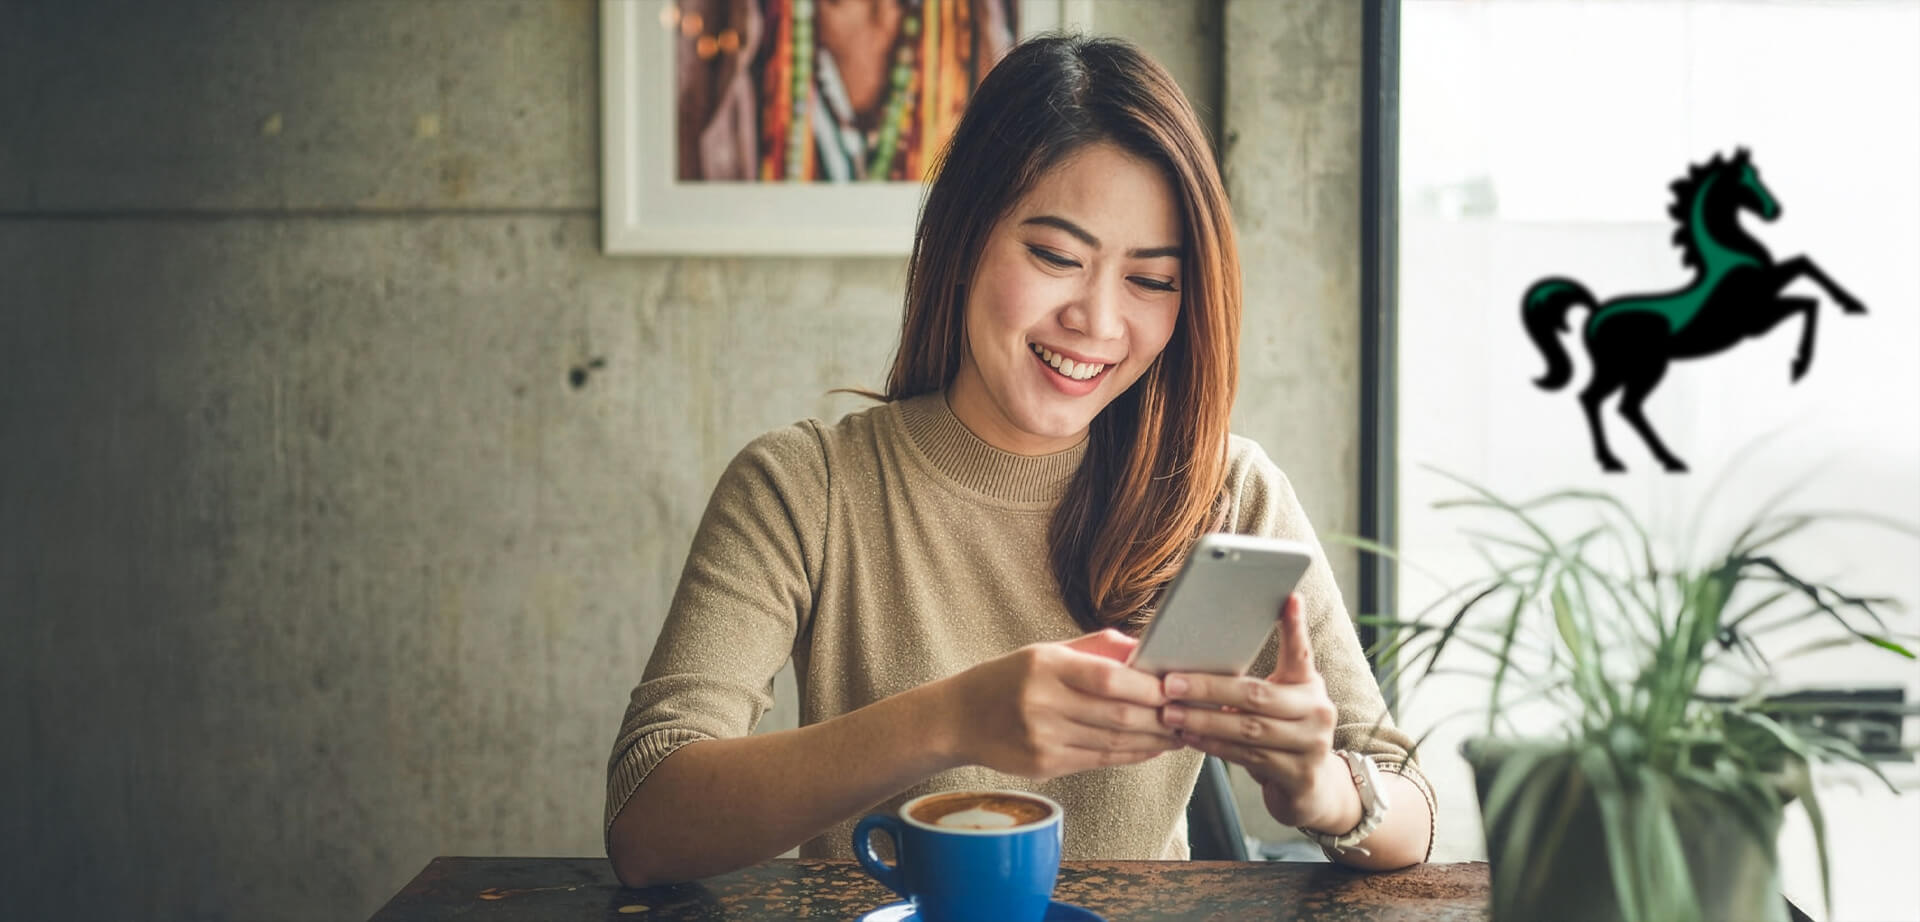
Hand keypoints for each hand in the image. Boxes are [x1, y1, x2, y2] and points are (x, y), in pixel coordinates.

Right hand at [947, 630, 1184, 780]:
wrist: (959, 718)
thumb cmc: (1009, 678)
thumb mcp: (1045, 651)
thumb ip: (1096, 648)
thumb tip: (1144, 648)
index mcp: (1045, 666)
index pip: (1108, 678)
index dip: (1147, 687)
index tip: (1175, 687)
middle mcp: (1043, 703)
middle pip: (1117, 715)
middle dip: (1160, 717)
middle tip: (1187, 713)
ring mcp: (1043, 738)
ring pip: (1113, 742)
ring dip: (1153, 740)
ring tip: (1178, 733)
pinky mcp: (1044, 765)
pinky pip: (1099, 761)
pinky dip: (1131, 755)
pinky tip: (1150, 748)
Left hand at [1157, 595, 1358, 831]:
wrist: (1311, 787)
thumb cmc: (1284, 732)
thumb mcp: (1281, 700)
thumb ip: (1256, 681)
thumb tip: (1204, 657)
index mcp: (1310, 685)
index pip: (1301, 652)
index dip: (1294, 626)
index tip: (1287, 598)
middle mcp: (1317, 711)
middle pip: (1257, 695)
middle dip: (1210, 688)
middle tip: (1171, 683)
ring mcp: (1311, 744)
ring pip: (1248, 729)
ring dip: (1204, 720)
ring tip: (1170, 712)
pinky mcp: (1298, 774)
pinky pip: (1246, 756)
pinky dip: (1213, 745)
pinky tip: (1189, 736)